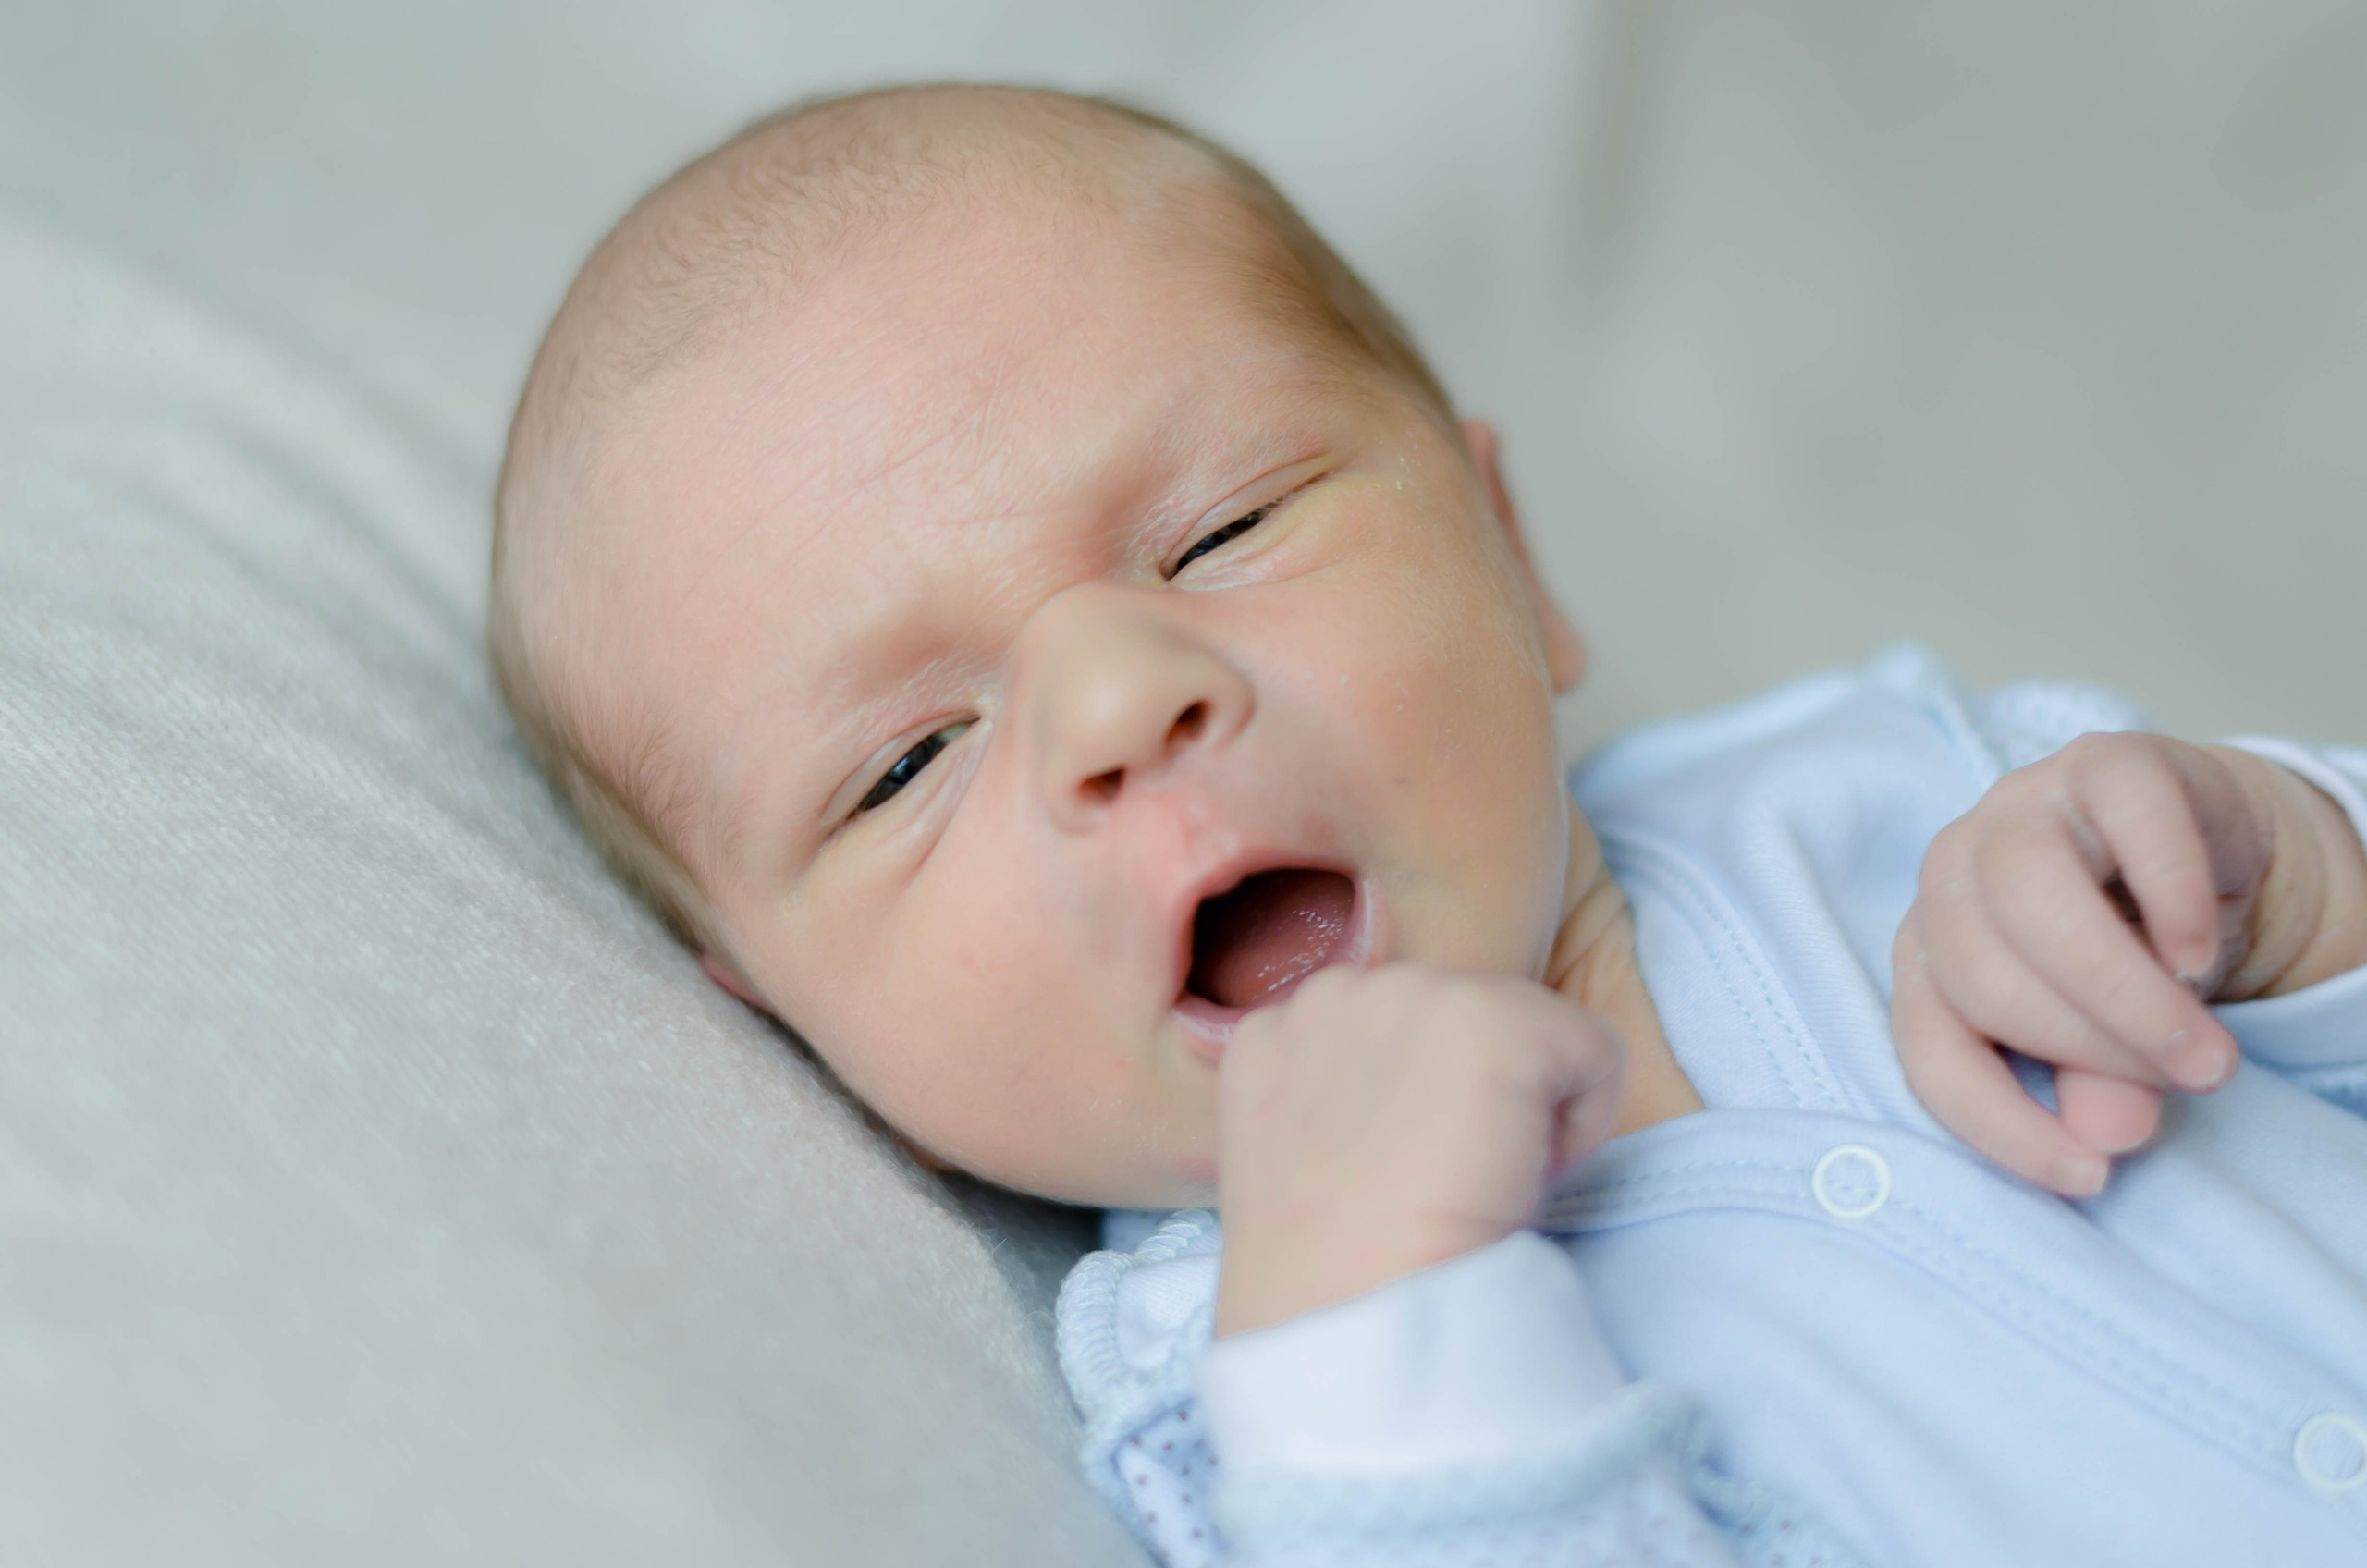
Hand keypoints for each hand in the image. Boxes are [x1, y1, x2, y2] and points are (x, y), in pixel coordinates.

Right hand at [1213, 965, 1623, 1335]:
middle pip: (1456, 1023)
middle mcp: (1337, 990)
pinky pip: (1592, 1052)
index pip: (1389, 1037)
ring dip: (1521, 1101)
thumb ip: (1337, 1107)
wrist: (1348, 1305)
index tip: (1405, 1183)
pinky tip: (1520, 1177)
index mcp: (1275, 1029)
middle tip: (1444, 1187)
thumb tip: (1416, 1115)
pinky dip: (1585, 1122)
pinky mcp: (1494, 1017)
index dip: (1418, 1110)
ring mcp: (1414, 992)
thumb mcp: (1301, 1162)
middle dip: (1469, 1095)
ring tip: (1476, 1182)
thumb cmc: (1326, 1275)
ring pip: (1524, 1031)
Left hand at [1892, 733, 2366, 1195]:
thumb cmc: (2133, 957)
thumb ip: (2091, 1086)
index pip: (1928, 1045)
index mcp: (1930, 950)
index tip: (2088, 1176)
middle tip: (2187, 1082)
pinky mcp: (2102, 761)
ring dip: (2124, 990)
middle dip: (2087, 1045)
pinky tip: (2201, 953)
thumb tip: (2108, 1137)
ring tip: (2202, 1045)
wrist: (2212, 855)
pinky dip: (2169, 894)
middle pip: (1981, 972)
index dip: (1998, 1120)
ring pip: (2031, 900)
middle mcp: (1952, 874)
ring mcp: (2018, 807)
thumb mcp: (2108, 1041)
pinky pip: (2127, 821)